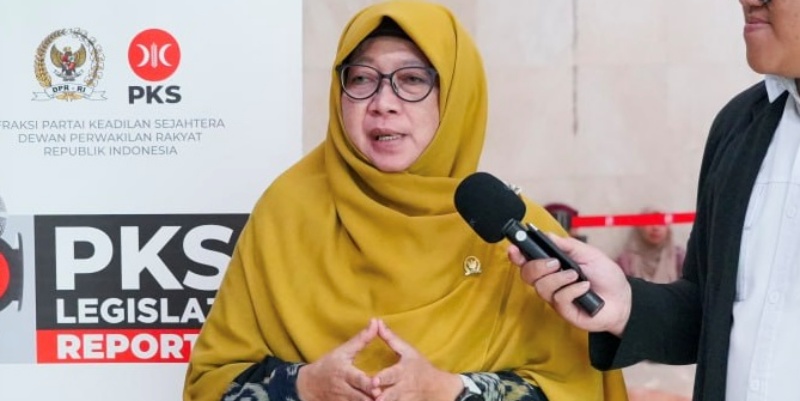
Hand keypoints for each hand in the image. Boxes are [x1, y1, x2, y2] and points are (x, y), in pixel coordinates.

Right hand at [297, 318, 378, 400]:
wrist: (308, 385)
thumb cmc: (328, 365)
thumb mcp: (343, 351)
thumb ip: (361, 339)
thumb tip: (376, 321)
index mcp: (344, 373)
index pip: (357, 379)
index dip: (367, 383)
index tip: (377, 385)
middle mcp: (344, 389)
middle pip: (361, 397)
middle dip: (372, 398)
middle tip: (384, 396)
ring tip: (384, 400)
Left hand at [371, 319, 461, 400]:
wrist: (438, 388)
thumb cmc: (420, 366)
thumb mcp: (408, 350)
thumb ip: (390, 338)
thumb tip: (376, 322)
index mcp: (403, 371)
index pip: (392, 375)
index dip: (383, 378)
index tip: (373, 380)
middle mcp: (403, 387)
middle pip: (390, 394)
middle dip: (382, 396)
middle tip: (372, 395)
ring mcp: (404, 399)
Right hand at [507, 234, 631, 335]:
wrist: (624, 299)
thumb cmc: (605, 276)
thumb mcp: (588, 253)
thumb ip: (567, 245)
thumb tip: (547, 235)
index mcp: (552, 266)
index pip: (527, 260)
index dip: (517, 255)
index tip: (514, 248)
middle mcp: (550, 281)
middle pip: (527, 274)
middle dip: (537, 266)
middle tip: (555, 263)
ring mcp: (555, 297)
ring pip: (541, 287)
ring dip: (558, 278)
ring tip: (576, 275)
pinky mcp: (564, 311)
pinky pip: (558, 298)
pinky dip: (572, 290)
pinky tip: (585, 288)